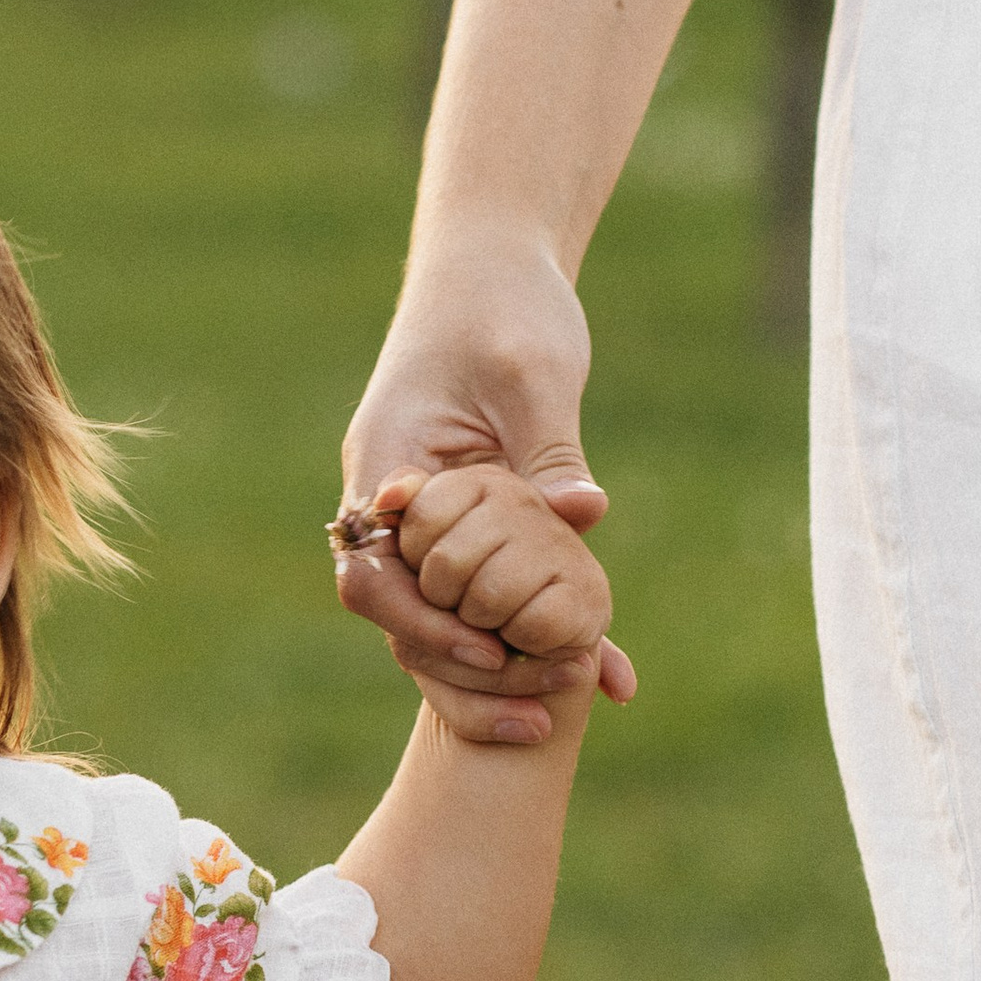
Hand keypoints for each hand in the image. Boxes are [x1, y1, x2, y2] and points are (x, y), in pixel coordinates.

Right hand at [339, 238, 634, 740]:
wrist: (495, 267)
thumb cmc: (503, 306)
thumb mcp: (534, 373)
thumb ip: (551, 450)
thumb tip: (585, 517)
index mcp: (389, 464)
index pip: (373, 570)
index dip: (422, 623)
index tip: (488, 650)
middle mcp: (395, 501)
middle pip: (403, 614)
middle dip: (462, 670)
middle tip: (538, 712)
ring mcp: (429, 516)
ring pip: (444, 615)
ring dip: (497, 667)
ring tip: (566, 713)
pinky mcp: (472, 523)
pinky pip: (492, 591)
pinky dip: (535, 631)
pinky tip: (607, 670)